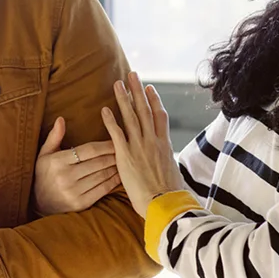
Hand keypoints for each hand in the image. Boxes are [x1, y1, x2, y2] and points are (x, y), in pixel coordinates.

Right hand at [33, 116, 120, 214]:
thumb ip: (54, 137)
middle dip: (114, 155)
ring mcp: (73, 191)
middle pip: (98, 162)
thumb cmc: (44, 175)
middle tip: (125, 149)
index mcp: (57, 161)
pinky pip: (102, 189)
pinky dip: (113, 181)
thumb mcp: (44, 155)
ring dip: (116, 167)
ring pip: (102, 175)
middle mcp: (65, 176)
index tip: (116, 140)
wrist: (40, 204)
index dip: (105, 145)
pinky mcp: (81, 203)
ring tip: (124, 161)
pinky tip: (120, 176)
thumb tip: (61, 119)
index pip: (88, 150)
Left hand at [100, 72, 188, 217]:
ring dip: (124, 99)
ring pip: (131, 116)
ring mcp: (140, 147)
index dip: (154, 101)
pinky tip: (104, 109)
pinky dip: (110, 120)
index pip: (160, 116)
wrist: (166, 203)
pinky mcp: (126, 155)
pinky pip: (117, 133)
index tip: (150, 89)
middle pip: (145, 110)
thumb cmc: (171, 195)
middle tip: (132, 74)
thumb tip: (169, 163)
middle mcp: (154, 141)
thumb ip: (168, 163)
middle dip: (138, 91)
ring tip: (117, 83)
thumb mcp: (174, 174)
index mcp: (165, 145)